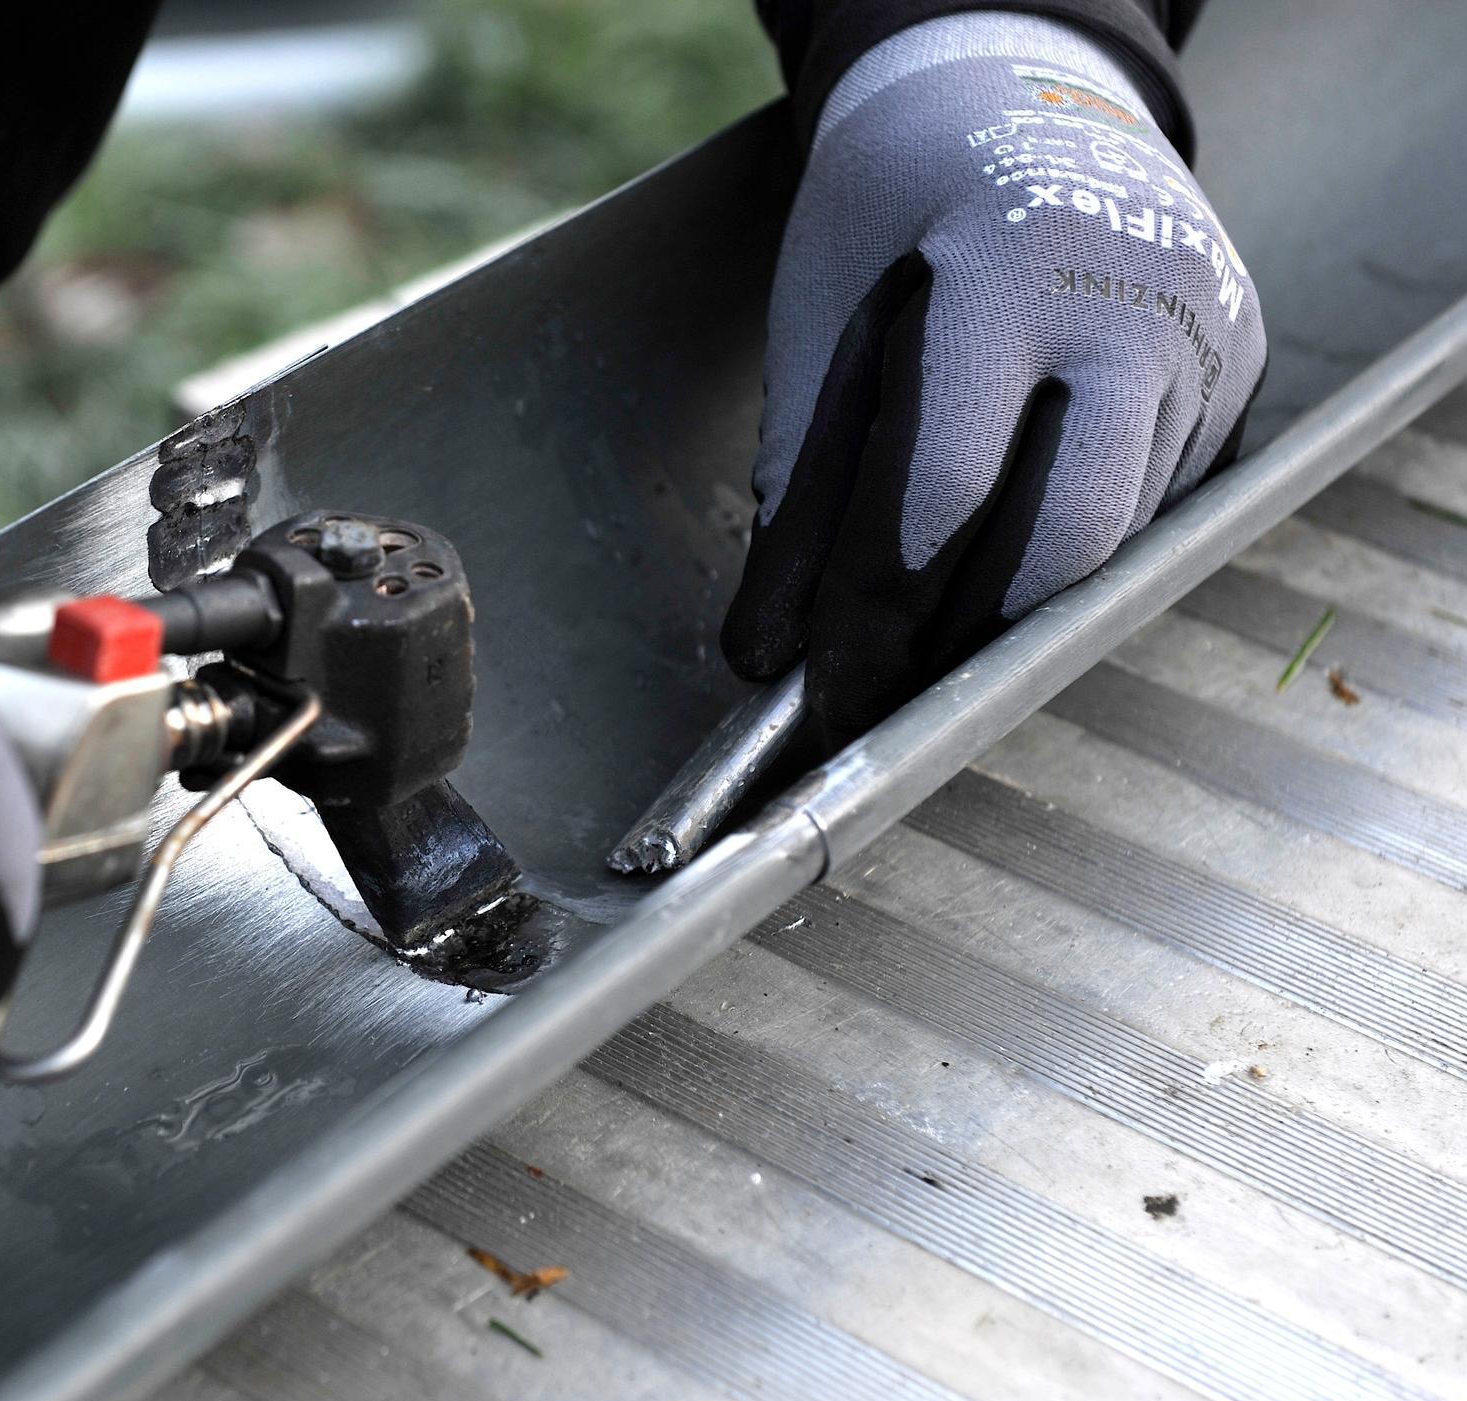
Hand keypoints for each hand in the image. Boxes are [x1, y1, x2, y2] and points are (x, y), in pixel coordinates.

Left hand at [721, 12, 1264, 741]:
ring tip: (930, 634)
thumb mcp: (823, 312)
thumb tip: (776, 648)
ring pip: (1113, 546)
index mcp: (1010, 277)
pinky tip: (1006, 554)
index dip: (878, 614)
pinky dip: (1071, 554)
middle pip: (1057, 548)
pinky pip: (1154, 508)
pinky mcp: (1240, 369)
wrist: (1020, 93)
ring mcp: (1206, 342)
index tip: (830, 692)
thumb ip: (804, 478)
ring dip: (1016, 610)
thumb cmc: (899, 201)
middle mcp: (1133, 312)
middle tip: (884, 691)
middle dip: (962, 644)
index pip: (942, 494)